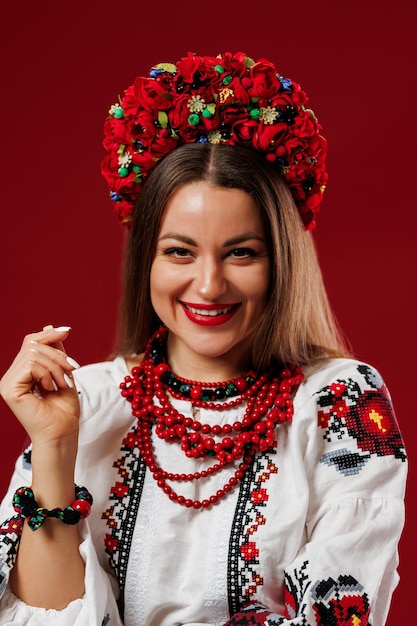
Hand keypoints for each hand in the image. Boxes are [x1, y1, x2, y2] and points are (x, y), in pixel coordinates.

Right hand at [0, 325, 80, 446]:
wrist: (64, 432)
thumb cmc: (64, 408)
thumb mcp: (63, 371)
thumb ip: (55, 351)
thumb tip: (48, 326)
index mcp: (22, 372)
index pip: (30, 342)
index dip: (48, 334)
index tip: (67, 331)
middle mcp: (12, 376)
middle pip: (33, 344)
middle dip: (58, 355)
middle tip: (71, 370)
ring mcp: (8, 383)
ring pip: (33, 354)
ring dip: (56, 366)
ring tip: (62, 383)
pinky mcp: (9, 389)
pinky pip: (31, 365)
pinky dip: (47, 373)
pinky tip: (51, 387)